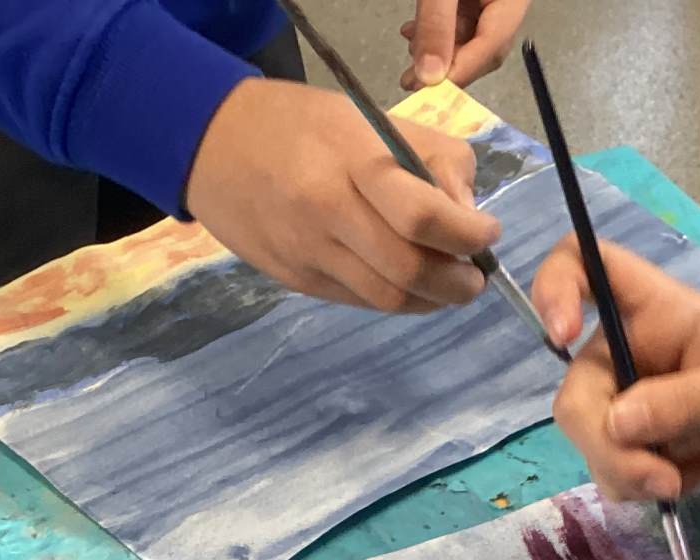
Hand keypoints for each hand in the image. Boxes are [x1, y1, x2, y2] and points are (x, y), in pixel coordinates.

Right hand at [185, 78, 500, 311]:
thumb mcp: (372, 119)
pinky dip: (396, 300)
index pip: (424, 216)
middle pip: (409, 271)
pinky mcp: (295, 278)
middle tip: (476, 278)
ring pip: (387, 298)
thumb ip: (432, 159)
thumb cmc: (304, 124)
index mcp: (351, 160)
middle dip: (458, 283)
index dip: (469, 236)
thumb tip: (468, 215)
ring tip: (451, 286)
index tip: (487, 234)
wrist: (212, 142)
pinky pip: (359, 302)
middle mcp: (327, 211)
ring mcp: (308, 251)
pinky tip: (409, 286)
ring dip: (432, 301)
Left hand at [400, 0, 531, 88]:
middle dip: (447, 66)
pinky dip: (438, 34)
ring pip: (471, 39)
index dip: (460, 71)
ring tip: (412, 51)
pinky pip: (462, 23)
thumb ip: (436, 23)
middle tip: (413, 81)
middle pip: (484, 48)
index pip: (491, 45)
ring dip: (439, 52)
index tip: (430, 91)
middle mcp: (509, 4)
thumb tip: (429, 76)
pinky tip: (416, 33)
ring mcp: (493, 2)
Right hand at [533, 236, 699, 501]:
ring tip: (675, 482)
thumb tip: (618, 423)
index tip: (563, 333)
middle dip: (604, 441)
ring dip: (624, 471)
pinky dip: (634, 486)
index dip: (554, 286)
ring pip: (585, 438)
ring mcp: (615, 395)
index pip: (581, 265)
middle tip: (659, 477)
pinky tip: (673, 482)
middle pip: (575, 389)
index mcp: (649, 306)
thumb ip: (689, 399)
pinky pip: (605, 469)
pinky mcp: (622, 438)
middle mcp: (618, 347)